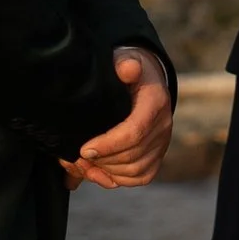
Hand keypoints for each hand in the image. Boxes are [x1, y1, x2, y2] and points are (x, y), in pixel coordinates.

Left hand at [64, 49, 173, 189]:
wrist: (146, 78)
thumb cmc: (128, 70)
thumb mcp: (126, 60)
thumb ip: (124, 64)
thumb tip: (127, 68)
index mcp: (155, 102)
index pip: (134, 132)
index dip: (108, 145)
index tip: (83, 149)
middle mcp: (163, 125)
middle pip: (132, 156)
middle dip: (101, 161)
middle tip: (75, 159)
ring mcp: (162, 143)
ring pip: (135, 170)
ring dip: (107, 172)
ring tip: (83, 165)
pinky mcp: (157, 155)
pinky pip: (141, 177)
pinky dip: (118, 179)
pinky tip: (99, 172)